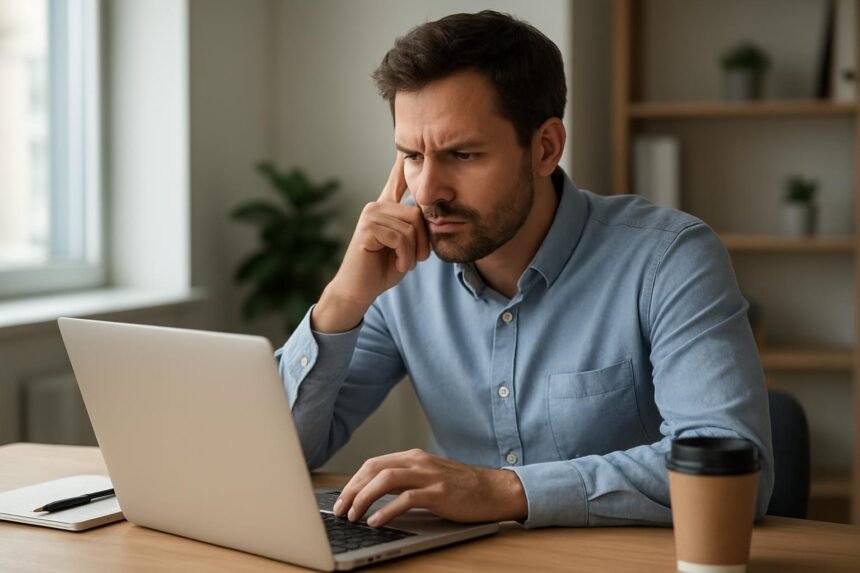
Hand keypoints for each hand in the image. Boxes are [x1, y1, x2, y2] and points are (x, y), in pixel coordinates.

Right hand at [312, 154, 430, 332]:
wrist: (359, 289)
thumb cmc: (384, 268)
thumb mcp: (407, 245)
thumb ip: (416, 228)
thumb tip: (431, 214)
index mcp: (387, 208)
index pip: (397, 178)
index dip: (403, 161)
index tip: (407, 141)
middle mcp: (377, 206)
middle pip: (418, 212)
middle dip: (423, 240)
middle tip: (415, 258)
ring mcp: (370, 215)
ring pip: (411, 226)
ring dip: (413, 252)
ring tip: (403, 262)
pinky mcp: (367, 228)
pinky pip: (401, 238)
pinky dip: (404, 257)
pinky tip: (396, 264)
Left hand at [331, 449, 527, 526]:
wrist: (495, 490)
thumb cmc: (462, 487)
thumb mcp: (430, 476)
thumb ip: (405, 480)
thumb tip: (374, 495)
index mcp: (413, 457)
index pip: (373, 464)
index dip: (353, 481)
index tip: (342, 499)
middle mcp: (418, 462)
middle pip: (374, 469)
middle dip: (352, 490)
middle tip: (340, 509)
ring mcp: (429, 476)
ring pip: (385, 480)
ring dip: (364, 498)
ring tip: (354, 516)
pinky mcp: (439, 493)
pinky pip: (406, 499)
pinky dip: (387, 510)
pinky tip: (376, 521)